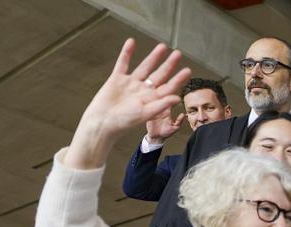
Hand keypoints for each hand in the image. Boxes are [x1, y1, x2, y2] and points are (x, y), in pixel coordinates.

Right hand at [65, 39, 191, 169]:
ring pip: (144, 67)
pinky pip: (123, 63)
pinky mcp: (117, 79)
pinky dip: (127, 53)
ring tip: (163, 46)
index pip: (168, 87)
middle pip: (159, 75)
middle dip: (169, 65)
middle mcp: (143, 90)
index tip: (187, 70)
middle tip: (178, 54)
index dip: (178, 79)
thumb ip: (161, 105)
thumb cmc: (124, 121)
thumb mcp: (145, 113)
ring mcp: (130, 83)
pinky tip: (131, 41)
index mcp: (152, 99)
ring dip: (153, 57)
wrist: (102, 121)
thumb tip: (177, 98)